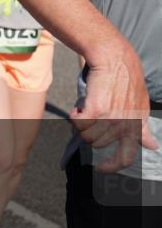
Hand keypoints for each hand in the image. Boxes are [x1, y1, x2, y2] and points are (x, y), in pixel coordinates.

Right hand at [71, 40, 158, 171]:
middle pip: (96, 144)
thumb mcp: (140, 106)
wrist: (114, 59)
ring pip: (85, 134)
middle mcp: (123, 126)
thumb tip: (153, 146)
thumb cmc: (126, 81)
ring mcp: (109, 119)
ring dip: (82, 123)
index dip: (111, 166)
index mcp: (134, 127)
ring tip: (88, 107)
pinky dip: (74, 116)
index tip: (100, 168)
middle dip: (90, 132)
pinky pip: (77, 123)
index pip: (126, 157)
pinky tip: (78, 107)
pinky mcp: (95, 109)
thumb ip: (142, 129)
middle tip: (92, 116)